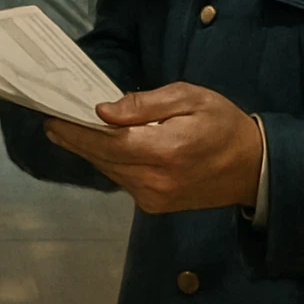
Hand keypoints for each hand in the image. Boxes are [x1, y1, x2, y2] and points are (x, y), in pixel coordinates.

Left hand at [44, 84, 261, 214]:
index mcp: (165, 151)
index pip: (108, 142)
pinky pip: (122, 180)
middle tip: (51, 121)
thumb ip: (146, 105)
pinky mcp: (156, 205)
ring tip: (68, 129)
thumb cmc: (222, 123)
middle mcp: (155, 181)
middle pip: (103, 159)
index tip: (52, 118)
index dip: (76, 131)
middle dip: (75, 140)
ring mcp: (154, 198)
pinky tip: (100, 146)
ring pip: (109, 171)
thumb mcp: (189, 98)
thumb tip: (104, 111)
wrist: (252, 167)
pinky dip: (109, 162)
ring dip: (89, 151)